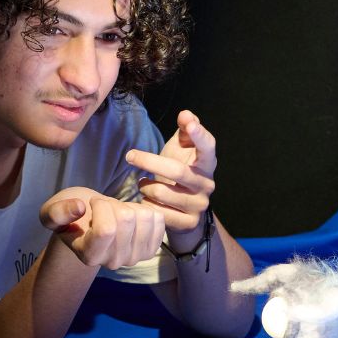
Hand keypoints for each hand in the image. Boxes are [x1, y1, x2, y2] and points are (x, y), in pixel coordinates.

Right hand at [40, 186, 164, 268]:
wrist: (89, 225)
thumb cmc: (71, 216)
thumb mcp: (52, 211)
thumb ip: (57, 212)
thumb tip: (79, 208)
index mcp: (89, 255)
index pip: (106, 229)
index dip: (100, 205)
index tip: (92, 202)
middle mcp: (113, 262)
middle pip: (126, 220)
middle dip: (115, 203)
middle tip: (105, 208)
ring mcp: (134, 258)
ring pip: (145, 217)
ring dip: (131, 206)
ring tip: (117, 213)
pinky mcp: (151, 249)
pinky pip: (158, 218)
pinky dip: (146, 209)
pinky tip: (132, 216)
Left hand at [126, 109, 215, 240]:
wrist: (186, 210)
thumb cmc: (180, 172)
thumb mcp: (182, 150)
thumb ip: (185, 129)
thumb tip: (185, 114)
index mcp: (206, 163)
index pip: (208, 146)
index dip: (199, 135)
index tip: (189, 123)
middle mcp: (207, 184)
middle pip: (176, 171)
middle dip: (149, 161)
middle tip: (130, 156)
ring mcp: (199, 205)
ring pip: (163, 193)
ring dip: (146, 187)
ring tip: (142, 185)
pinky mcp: (189, 223)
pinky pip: (159, 212)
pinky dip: (147, 204)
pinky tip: (147, 201)